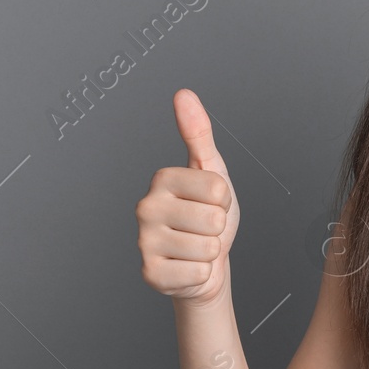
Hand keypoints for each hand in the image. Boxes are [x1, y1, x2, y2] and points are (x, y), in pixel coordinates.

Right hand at [135, 88, 241, 308]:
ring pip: (207, 247)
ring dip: (210, 251)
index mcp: (162, 179)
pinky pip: (198, 272)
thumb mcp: (212, 171)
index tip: (209, 203)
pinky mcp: (150, 274)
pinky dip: (202, 273)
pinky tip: (188, 265)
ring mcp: (144, 242)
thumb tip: (183, 94)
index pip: (218, 188)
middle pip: (213, 219)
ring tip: (196, 245)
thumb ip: (198, 132)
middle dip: (218, 226)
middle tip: (203, 227)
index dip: (223, 200)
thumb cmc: (208, 215)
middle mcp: (145, 207)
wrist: (204, 262)